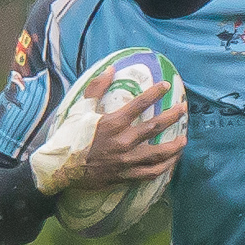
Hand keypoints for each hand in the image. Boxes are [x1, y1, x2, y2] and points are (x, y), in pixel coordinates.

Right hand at [73, 78, 187, 190]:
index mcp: (113, 123)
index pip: (139, 104)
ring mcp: (126, 161)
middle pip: (155, 127)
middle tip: (183, 110)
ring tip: (184, 140)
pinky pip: (151, 173)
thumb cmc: (70, 137)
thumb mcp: (80, 109)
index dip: (154, 93)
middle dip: (172, 117)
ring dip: (174, 147)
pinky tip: (171, 162)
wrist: (61, 169)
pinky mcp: (126, 176)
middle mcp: (123, 142)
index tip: (166, 85)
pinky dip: (164, 168)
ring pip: (159, 154)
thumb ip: (97, 88)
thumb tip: (111, 68)